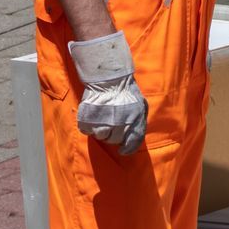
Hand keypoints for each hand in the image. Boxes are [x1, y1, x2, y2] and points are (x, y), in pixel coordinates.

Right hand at [69, 32, 146, 155]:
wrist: (108, 78)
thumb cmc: (126, 92)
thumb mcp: (140, 106)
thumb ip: (139, 122)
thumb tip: (134, 137)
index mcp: (133, 122)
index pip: (131, 143)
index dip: (127, 148)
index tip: (123, 150)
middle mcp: (118, 126)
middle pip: (114, 140)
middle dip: (114, 134)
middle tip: (111, 123)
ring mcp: (102, 124)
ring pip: (101, 136)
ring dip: (101, 129)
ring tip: (102, 117)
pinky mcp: (87, 122)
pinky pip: (88, 131)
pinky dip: (89, 125)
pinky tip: (93, 116)